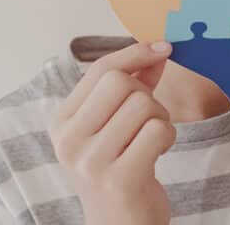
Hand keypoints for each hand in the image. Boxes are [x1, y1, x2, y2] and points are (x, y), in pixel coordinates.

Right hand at [48, 41, 175, 224]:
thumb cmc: (121, 168)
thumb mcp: (116, 124)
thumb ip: (134, 84)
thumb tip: (157, 49)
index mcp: (61, 122)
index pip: (100, 69)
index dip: (134, 54)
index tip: (162, 48)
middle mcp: (69, 141)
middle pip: (121, 83)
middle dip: (147, 95)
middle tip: (148, 120)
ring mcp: (91, 162)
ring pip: (144, 105)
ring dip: (161, 119)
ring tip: (151, 140)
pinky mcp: (119, 180)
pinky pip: (158, 131)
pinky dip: (168, 137)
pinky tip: (158, 154)